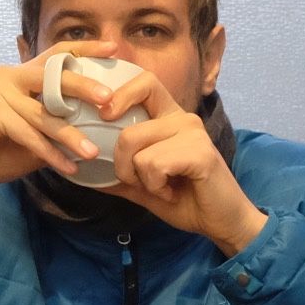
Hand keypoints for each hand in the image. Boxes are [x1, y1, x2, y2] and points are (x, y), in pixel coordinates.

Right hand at [0, 39, 122, 205]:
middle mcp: (7, 76)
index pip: (55, 54)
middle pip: (53, 75)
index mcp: (19, 73)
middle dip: (84, 86)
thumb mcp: (35, 131)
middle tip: (109, 99)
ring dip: (70, 136)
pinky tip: (69, 168)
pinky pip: (29, 134)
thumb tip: (98, 123)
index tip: (113, 48)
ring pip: (44, 113)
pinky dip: (50, 153)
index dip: (85, 49)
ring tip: (92, 152)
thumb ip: (58, 120)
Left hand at [85, 66, 267, 254]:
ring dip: (141, 179)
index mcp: (169, 118)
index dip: (120, 94)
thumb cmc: (186, 201)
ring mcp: (193, 132)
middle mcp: (182, 118)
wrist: (221, 223)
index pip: (144, 82)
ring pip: (137, 148)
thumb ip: (119, 175)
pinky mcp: (199, 152)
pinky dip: (156, 186)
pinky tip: (173, 192)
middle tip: (143, 182)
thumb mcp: (144, 186)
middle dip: (122, 165)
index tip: (105, 115)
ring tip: (163, 188)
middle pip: (128, 131)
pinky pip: (154, 164)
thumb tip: (83, 172)